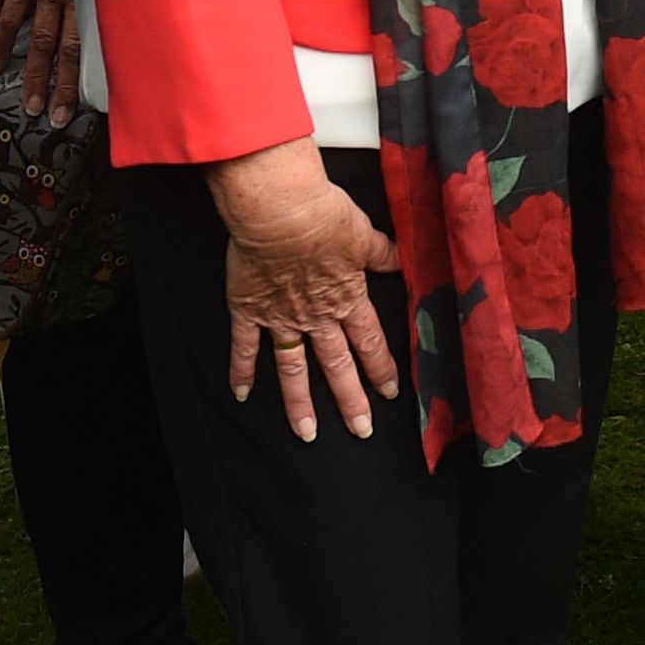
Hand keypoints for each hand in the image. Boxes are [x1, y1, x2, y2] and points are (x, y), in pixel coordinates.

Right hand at [208, 140, 401, 439]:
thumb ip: (382, 253)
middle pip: (337, 365)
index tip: (390, 393)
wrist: (280, 212)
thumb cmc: (325, 216)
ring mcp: (281, 318)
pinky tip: (241, 395)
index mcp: (347, 298)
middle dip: (350, 399)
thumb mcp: (364, 233)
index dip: (381, 369)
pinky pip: (244, 347)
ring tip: (307, 433)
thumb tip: (403, 261)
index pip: (369, 342)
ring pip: (293, 369)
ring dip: (300, 403)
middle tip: (361, 430)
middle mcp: (316, 316)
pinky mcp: (249, 310)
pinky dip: (241, 372)